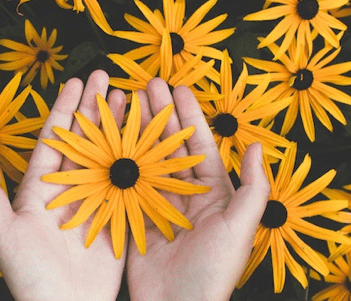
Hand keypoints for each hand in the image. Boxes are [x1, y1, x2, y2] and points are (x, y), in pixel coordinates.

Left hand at [0, 70, 125, 300]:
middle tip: (109, 76)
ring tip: (131, 96)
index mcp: (38, 190)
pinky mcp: (118, 222)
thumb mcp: (0, 230)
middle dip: (95, 108)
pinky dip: (141, 160)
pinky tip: (151, 137)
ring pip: (109, 156)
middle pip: (84, 141)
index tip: (76, 81)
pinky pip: (130, 185)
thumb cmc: (27, 274)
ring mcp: (96, 205)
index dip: (65, 109)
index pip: (54, 139)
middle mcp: (68, 192)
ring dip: (119, 127)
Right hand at [126, 78, 270, 300]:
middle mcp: (182, 196)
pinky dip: (112, 161)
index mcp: (211, 195)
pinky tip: (102, 142)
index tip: (176, 88)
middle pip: (167, 146)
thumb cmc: (212, 273)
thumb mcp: (239, 230)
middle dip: (156, 114)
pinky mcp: (131, 219)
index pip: (198, 146)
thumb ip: (252, 189)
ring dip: (133, 131)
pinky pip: (122, 184)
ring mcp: (155, 206)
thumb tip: (256, 147)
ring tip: (122, 104)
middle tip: (144, 85)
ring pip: (142, 159)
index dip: (188, 115)